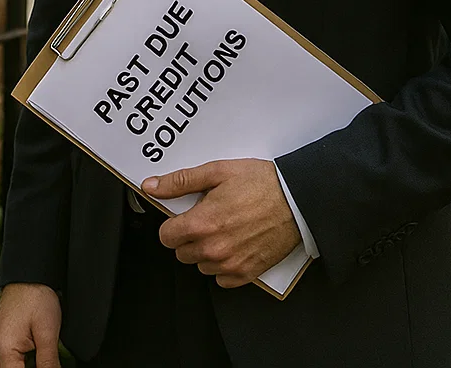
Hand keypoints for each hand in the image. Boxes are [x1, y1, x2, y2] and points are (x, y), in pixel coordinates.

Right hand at [0, 283, 61, 367]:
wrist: (28, 275)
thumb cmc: (36, 297)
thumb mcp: (47, 333)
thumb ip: (48, 362)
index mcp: (4, 350)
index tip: (49, 366)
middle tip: (49, 360)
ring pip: (15, 367)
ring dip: (31, 366)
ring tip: (45, 354)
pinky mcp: (4, 341)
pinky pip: (14, 359)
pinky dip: (26, 362)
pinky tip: (40, 356)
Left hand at [144, 158, 302, 287]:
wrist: (298, 200)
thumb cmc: (263, 184)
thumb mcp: (217, 172)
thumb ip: (180, 182)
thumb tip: (152, 186)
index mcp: (203, 223)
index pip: (166, 236)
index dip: (173, 224)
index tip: (184, 217)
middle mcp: (214, 248)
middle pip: (182, 252)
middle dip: (189, 236)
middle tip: (208, 219)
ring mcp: (230, 264)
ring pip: (201, 265)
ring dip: (206, 251)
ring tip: (225, 230)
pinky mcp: (247, 273)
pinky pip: (222, 279)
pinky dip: (224, 265)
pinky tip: (235, 245)